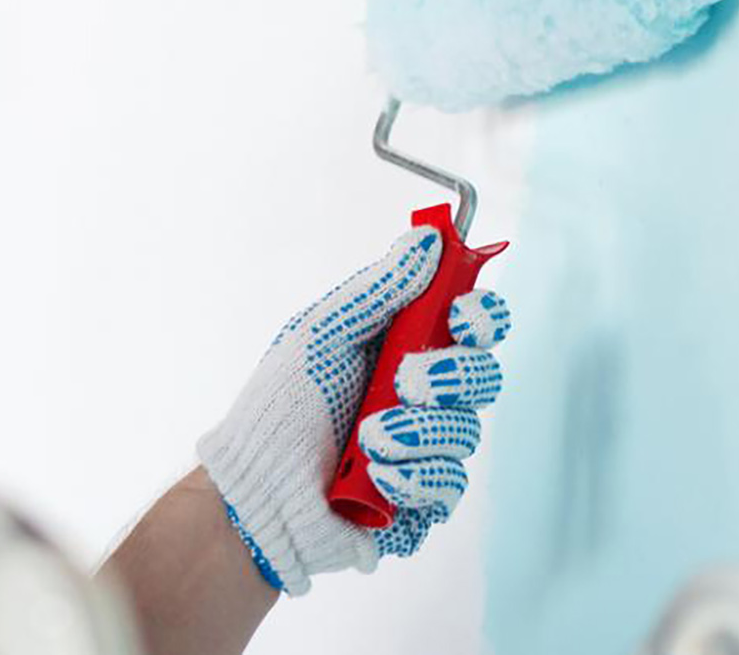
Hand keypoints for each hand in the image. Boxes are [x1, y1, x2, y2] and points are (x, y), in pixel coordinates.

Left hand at [196, 228, 509, 595]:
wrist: (254, 487)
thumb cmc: (278, 408)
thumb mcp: (320, 335)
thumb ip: (376, 290)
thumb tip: (426, 240)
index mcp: (402, 350)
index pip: (471, 326)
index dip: (481, 316)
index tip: (461, 316)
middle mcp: (423, 398)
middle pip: (484, 375)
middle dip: (452, 375)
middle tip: (406, 383)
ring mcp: (426, 449)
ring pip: (467, 431)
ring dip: (417, 431)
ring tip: (366, 437)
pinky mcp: (423, 498)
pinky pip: (449, 483)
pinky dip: (412, 475)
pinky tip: (375, 474)